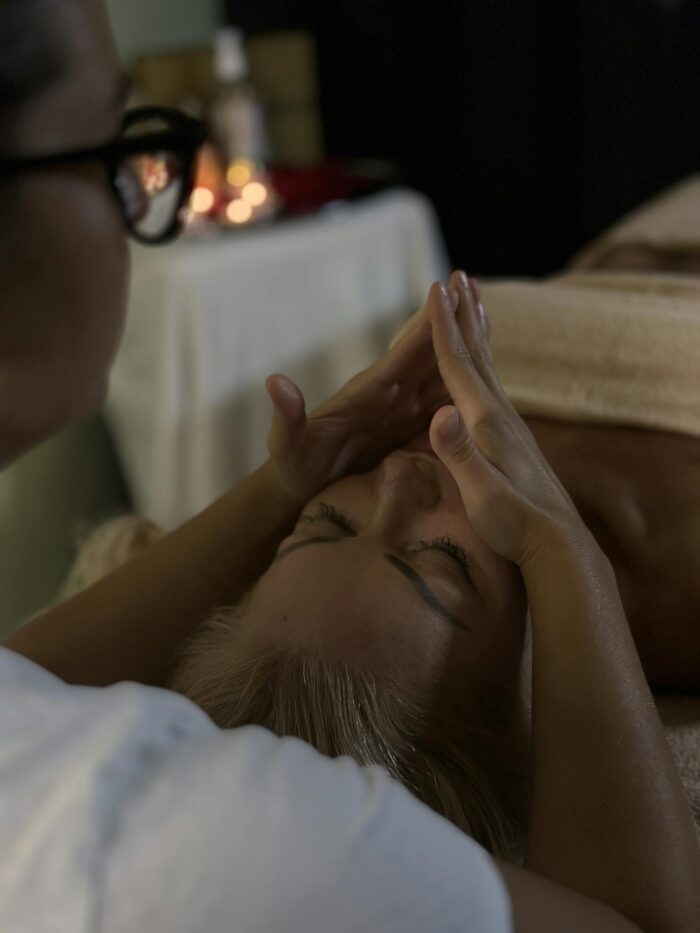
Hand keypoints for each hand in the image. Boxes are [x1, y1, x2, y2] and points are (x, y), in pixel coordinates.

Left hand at [265, 278, 462, 506]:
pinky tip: (484, 374)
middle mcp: (389, 394)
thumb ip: (288, 417)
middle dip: (451, 322)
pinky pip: (443, 404)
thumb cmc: (294, 467)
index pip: (403, 354)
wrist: (301, 485)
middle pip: (427, 353)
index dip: (425, 325)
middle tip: (475, 285)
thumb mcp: (289, 445)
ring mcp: (401, 409)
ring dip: (463, 348)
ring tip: (487, 317)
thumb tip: (275, 381)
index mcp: (368, 393)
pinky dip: (465, 385)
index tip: (446, 291)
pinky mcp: (409, 429)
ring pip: (441, 373)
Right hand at [428, 276, 591, 568]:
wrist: (555, 542)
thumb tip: (439, 412)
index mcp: (485, 420)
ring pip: (488, 366)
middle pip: (476, 354)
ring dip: (476, 331)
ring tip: (474, 302)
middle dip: (463, 314)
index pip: (458, 363)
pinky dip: (485, 363)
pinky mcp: (512, 438)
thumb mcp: (481, 493)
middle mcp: (499, 414)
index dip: (443, 325)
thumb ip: (459, 453)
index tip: (436, 286)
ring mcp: (509, 425)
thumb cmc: (513, 522)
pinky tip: (485, 367)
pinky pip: (493, 386)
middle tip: (459, 274)